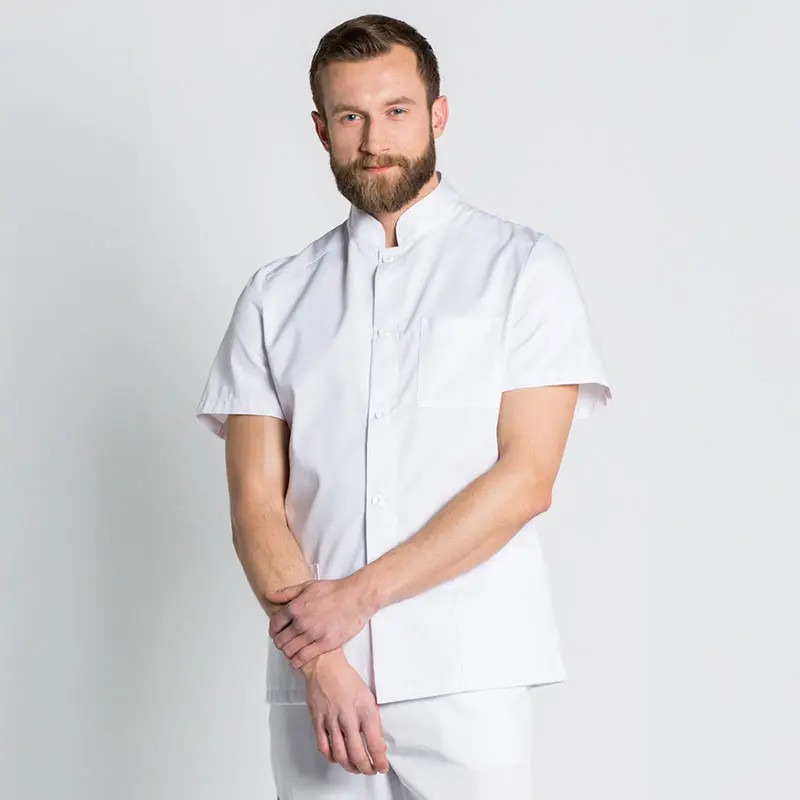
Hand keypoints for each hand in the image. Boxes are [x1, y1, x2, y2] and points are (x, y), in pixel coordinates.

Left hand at [265, 576, 374, 669]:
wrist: (356, 597)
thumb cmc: (334, 590)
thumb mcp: (308, 586)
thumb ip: (287, 593)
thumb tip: (269, 596)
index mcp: (296, 607)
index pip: (275, 624)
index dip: (274, 630)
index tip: (277, 633)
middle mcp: (302, 621)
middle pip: (280, 640)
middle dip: (280, 642)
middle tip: (284, 643)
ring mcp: (313, 634)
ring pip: (290, 650)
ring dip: (288, 652)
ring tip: (292, 651)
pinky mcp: (325, 643)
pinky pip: (304, 658)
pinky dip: (297, 661)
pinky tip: (298, 660)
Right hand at [301, 649, 388, 775]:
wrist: (324, 666)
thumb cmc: (346, 679)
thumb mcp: (368, 696)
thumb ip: (372, 720)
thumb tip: (378, 741)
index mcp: (364, 708)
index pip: (375, 742)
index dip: (380, 760)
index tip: (382, 766)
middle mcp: (348, 716)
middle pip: (357, 753)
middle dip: (365, 768)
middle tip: (370, 770)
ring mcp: (331, 720)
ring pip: (340, 754)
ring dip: (349, 766)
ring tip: (355, 768)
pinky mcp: (317, 721)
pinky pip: (324, 747)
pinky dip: (332, 757)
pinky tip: (337, 757)